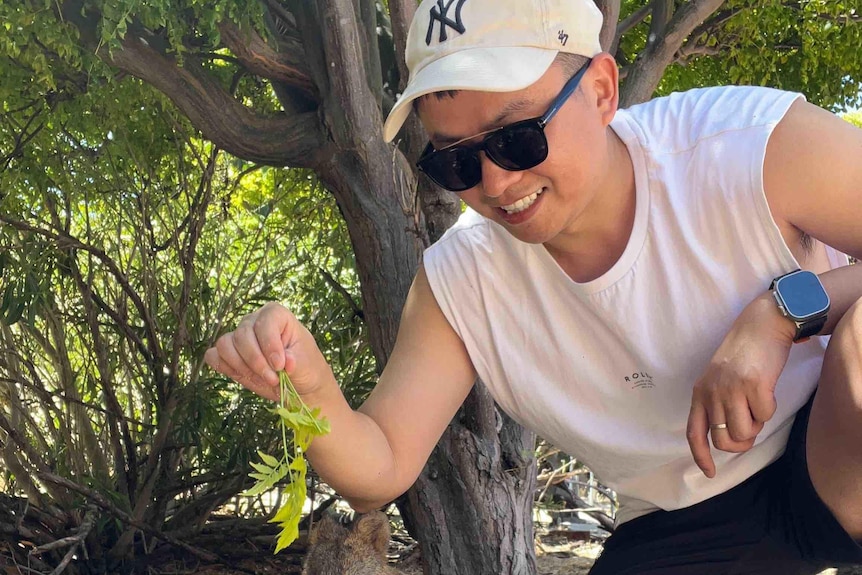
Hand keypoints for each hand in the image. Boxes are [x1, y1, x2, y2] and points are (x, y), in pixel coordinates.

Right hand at [204, 302, 332, 401]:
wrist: (298, 385)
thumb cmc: (306, 368)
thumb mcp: (306, 364)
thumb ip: (295, 362)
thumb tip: (285, 362)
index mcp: (276, 315)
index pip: (265, 322)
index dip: (270, 345)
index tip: (280, 365)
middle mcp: (254, 321)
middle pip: (242, 335)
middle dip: (256, 361)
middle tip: (273, 379)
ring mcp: (239, 337)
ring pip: (225, 345)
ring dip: (241, 366)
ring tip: (262, 378)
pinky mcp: (229, 355)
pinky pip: (214, 356)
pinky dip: (224, 367)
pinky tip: (243, 376)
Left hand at [686, 295, 796, 477]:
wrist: (761, 325)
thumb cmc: (744, 355)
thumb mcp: (719, 379)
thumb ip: (718, 405)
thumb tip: (731, 438)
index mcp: (700, 393)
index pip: (694, 433)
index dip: (700, 456)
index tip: (710, 473)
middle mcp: (711, 393)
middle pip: (724, 441)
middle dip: (742, 441)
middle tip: (751, 423)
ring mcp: (731, 389)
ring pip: (745, 433)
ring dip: (757, 424)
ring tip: (757, 402)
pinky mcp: (753, 385)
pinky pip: (765, 416)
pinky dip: (770, 408)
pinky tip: (766, 389)